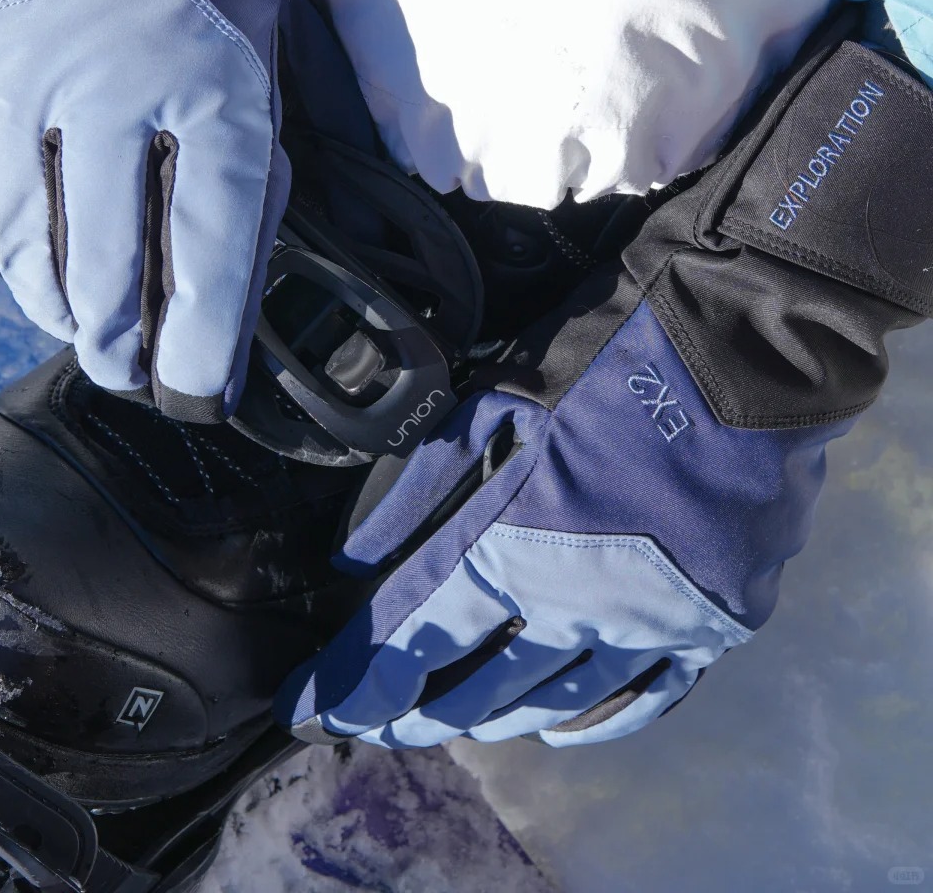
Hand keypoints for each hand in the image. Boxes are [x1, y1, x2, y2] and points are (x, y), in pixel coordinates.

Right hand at [0, 0, 290, 417]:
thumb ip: (243, 168)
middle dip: (118, 336)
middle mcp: (109, 79)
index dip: (199, 341)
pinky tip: (21, 249)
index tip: (194, 393)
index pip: (207, 249)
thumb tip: (219, 289)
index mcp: (213, 79)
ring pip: (21, 237)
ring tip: (78, 320)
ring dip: (51, 296)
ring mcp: (14, 63)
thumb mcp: (257, 54)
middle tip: (127, 365)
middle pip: (101, 261)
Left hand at [279, 20, 932, 743]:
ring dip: (491, 716)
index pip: (411, 631)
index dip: (355, 678)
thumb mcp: (498, 396)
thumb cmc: (612, 350)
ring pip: (552, 698)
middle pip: (475, 681)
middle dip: (413, 704)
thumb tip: (355, 562)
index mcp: (515, 542)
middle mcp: (580, 604)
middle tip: (375, 716)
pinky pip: (645, 695)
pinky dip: (591, 718)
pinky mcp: (714, 620)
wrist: (752, 340)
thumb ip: (423, 486)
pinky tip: (556, 725)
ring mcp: (654, 621)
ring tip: (447, 725)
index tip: (313, 705)